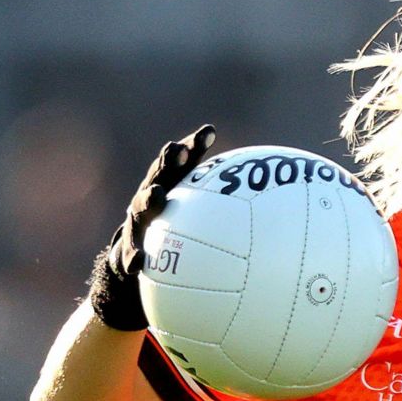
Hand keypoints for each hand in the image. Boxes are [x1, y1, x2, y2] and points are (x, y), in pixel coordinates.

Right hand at [87, 126, 215, 330]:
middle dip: (167, 161)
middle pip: (158, 175)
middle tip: (176, 151)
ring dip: (148, 199)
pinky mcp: (126, 249)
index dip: (194, 147)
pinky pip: (128, 253)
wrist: (138, 266)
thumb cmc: (176, 238)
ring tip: (158, 195)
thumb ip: (225, 214)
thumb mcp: (198, 225)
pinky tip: (139, 263)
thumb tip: (275, 211)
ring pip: (139, 208)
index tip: (210, 133)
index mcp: (170, 190)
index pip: (182, 164)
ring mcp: (136, 223)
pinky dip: (133, 256)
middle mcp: (150, 200)